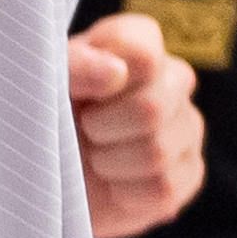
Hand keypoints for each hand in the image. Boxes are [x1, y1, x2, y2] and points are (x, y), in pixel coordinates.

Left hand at [64, 22, 204, 237]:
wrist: (49, 174)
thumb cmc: (46, 115)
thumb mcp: (46, 82)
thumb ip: (76, 66)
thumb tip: (115, 73)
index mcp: (137, 44)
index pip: (144, 51)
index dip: (105, 76)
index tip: (79, 90)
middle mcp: (173, 79)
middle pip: (152, 108)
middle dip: (102, 129)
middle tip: (84, 130)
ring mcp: (187, 126)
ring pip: (157, 152)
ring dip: (110, 163)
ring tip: (95, 156)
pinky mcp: (191, 172)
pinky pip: (163, 188)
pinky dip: (125, 193)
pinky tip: (113, 182)